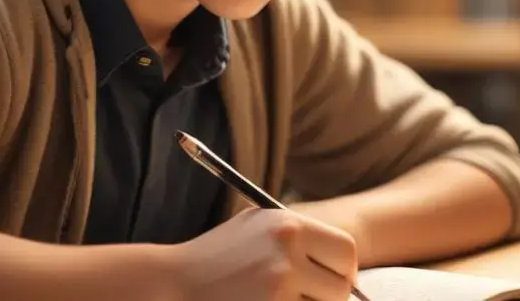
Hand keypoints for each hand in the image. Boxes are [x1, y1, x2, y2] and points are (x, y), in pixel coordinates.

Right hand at [171, 207, 357, 300]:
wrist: (172, 285)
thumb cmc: (215, 257)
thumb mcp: (255, 226)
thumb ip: (296, 235)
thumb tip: (341, 259)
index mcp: (288, 226)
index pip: (346, 250)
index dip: (343, 269)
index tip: (332, 279)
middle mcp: (287, 257)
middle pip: (341, 289)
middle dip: (327, 297)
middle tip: (306, 297)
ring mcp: (277, 291)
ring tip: (275, 300)